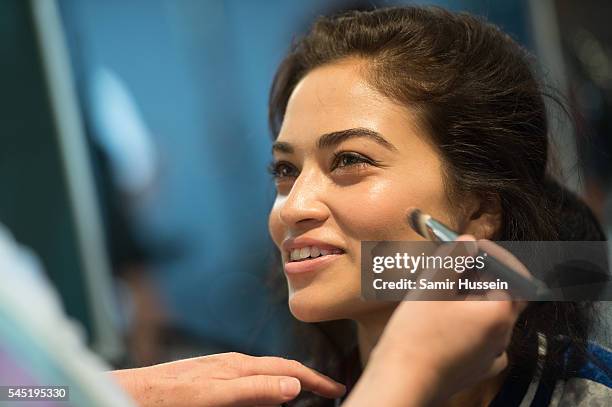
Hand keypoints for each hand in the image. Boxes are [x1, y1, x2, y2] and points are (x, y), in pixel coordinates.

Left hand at [110, 352, 345, 406]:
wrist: (132, 393)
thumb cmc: (168, 394)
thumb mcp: (214, 396)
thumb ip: (252, 390)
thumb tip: (292, 387)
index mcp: (238, 366)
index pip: (287, 370)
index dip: (315, 379)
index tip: (336, 388)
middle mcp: (233, 364)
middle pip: (279, 370)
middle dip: (305, 380)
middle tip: (327, 392)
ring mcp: (221, 371)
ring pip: (264, 376)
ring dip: (286, 384)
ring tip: (302, 395)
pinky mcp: (211, 380)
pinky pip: (247, 383)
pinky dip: (264, 390)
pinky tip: (261, 399)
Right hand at [344, 235, 527, 405]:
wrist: (403, 381)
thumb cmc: (416, 335)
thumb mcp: (432, 285)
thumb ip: (454, 257)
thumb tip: (468, 241)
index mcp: (498, 313)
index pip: (515, 274)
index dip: (496, 255)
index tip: (474, 246)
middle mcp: (502, 336)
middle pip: (505, 295)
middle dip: (485, 275)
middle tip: (459, 263)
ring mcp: (492, 356)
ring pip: (494, 318)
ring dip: (476, 298)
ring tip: (448, 290)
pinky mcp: (477, 369)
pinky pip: (486, 341)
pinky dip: (474, 325)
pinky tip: (452, 321)